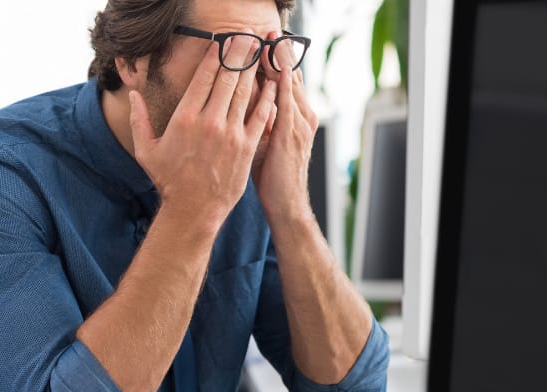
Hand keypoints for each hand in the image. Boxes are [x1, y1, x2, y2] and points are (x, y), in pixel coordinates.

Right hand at [129, 38, 277, 224]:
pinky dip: (267, 98)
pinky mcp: (246, 147)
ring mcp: (230, 134)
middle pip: (227, 79)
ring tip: (258, 53)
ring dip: (253, 70)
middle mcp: (209, 122)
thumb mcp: (146, 150)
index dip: (214, 57)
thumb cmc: (169, 180)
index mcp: (185, 119)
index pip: (203, 78)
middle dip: (237, 55)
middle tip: (245, 38)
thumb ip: (139, 120)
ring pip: (245, 93)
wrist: (193, 209)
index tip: (220, 44)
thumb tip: (133, 95)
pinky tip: (272, 84)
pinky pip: (260, 116)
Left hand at [252, 31, 319, 218]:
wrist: (286, 205)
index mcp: (295, 117)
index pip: (285, 81)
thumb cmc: (273, 176)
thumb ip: (260, 120)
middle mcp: (301, 116)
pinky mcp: (292, 135)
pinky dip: (281, 85)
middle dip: (280, 54)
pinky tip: (276, 70)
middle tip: (269, 32)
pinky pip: (286, 104)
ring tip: (273, 41)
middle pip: (290, 77)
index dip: (276, 60)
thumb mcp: (266, 142)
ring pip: (290, 85)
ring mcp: (299, 125)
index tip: (264, 41)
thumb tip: (245, 102)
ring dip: (281, 62)